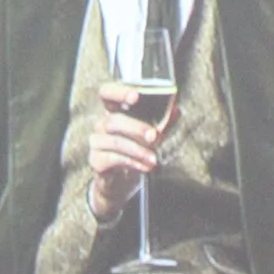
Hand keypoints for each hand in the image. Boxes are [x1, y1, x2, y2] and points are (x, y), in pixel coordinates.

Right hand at [87, 83, 171, 220]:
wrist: (122, 181)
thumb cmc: (136, 151)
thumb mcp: (152, 136)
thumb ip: (163, 123)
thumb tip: (176, 109)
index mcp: (114, 112)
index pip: (107, 94)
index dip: (118, 92)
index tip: (136, 96)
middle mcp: (102, 125)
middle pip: (113, 120)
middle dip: (136, 127)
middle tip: (155, 136)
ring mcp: (97, 143)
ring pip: (115, 141)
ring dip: (138, 150)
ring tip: (154, 159)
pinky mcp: (97, 161)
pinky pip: (112, 158)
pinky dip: (132, 162)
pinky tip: (146, 166)